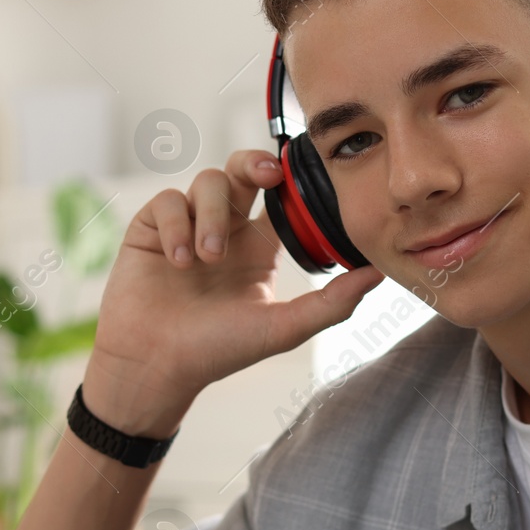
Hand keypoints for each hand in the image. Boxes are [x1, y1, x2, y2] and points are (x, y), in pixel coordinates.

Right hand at [85, 149, 383, 431]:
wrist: (157, 366)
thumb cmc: (217, 351)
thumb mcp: (282, 328)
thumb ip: (332, 303)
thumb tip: (378, 275)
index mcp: (258, 247)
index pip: (280, 198)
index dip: (291, 181)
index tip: (304, 176)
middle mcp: (225, 229)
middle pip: (242, 170)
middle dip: (253, 163)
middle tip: (264, 176)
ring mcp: (187, 225)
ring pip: (207, 181)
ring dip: (212, 214)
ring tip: (209, 258)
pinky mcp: (151, 227)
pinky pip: (168, 201)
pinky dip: (177, 226)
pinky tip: (180, 261)